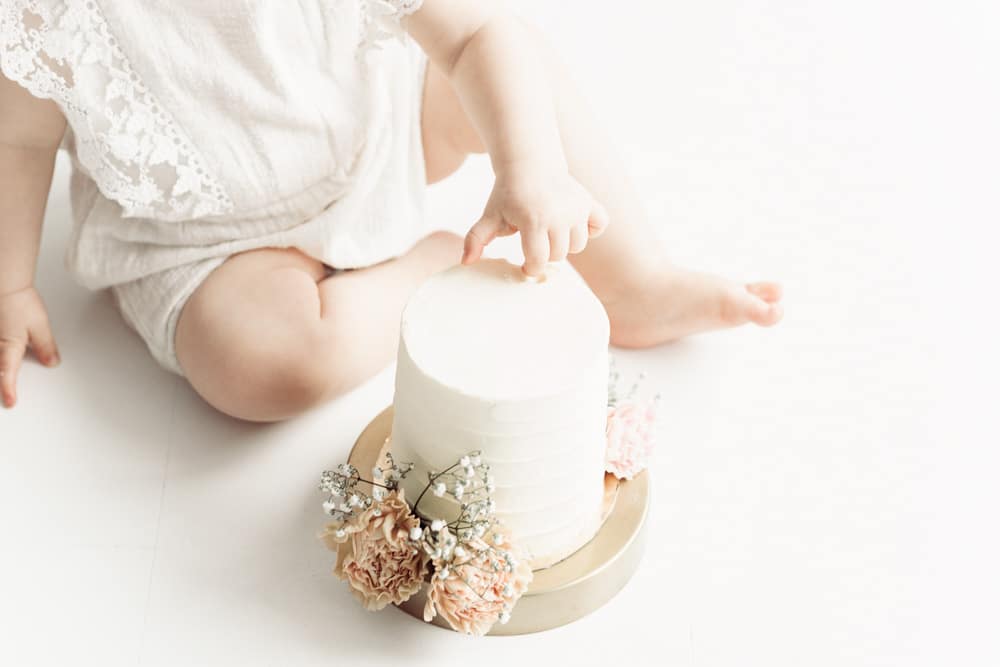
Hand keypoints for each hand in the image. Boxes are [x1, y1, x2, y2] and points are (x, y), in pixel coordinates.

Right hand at [0, 286, 59, 407]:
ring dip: (0, 370)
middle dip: (0, 381)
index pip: (7, 374)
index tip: (11, 402)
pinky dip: (0, 358)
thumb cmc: (18, 301)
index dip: (9, 390)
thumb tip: (52, 362)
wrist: (5, 284)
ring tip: (4, 379)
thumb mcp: (40, 327)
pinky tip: (3, 360)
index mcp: (8, 347)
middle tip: (5, 395)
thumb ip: (46, 347)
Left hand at [462, 168, 608, 275]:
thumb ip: (476, 239)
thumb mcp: (489, 216)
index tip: (525, 264)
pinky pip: (600, 225)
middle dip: (545, 255)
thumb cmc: (507, 193)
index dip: (531, 267)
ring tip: (551, 232)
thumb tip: (466, 262)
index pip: (539, 261)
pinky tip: (574, 224)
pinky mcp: (589, 202)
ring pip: (578, 245)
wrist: (529, 162)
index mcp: (533, 221)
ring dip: (565, 244)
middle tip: (535, 242)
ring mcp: (576, 208)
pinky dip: (590, 229)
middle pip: (558, 256)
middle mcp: (558, 215)